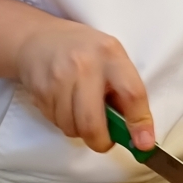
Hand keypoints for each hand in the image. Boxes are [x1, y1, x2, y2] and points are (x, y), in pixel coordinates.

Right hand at [13, 18, 153, 153]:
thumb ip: (123, 90)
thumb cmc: (84, 51)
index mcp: (110, 54)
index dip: (139, 123)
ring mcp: (58, 78)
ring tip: (82, 113)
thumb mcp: (111, 57)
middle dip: (100, 141)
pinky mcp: (40, 91)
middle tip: (104, 141)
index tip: (144, 143)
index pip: (131, 93)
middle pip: (92, 122)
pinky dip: (64, 122)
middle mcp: (84, 66)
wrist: (38, 39)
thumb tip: (137, 133)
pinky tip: (65, 104)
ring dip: (80, 131)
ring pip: (72, 128)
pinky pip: (56, 123)